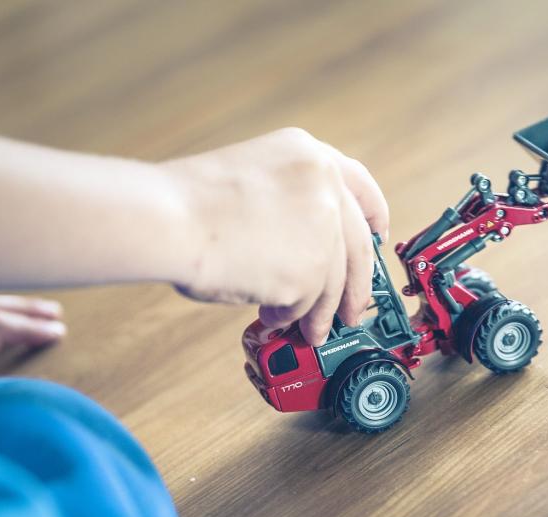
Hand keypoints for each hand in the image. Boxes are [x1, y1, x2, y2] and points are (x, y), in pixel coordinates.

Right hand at [164, 127, 389, 345]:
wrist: (169, 219)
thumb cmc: (188, 203)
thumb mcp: (251, 177)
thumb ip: (289, 203)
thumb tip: (306, 250)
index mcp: (308, 154)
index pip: (361, 185)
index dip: (374, 215)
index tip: (378, 235)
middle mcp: (325, 187)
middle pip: (358, 246)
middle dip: (357, 286)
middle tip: (353, 309)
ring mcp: (322, 229)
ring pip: (334, 284)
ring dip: (321, 313)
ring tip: (308, 330)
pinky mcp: (312, 271)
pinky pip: (308, 304)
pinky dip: (291, 317)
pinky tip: (272, 316)